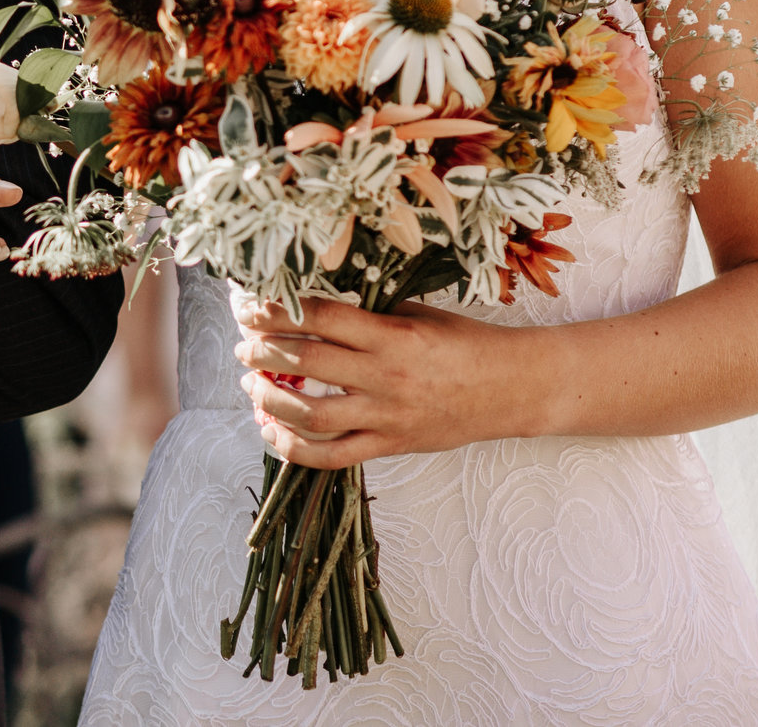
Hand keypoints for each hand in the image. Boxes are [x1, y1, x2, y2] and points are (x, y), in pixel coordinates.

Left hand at [232, 294, 539, 468]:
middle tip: (244, 344)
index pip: (321, 317)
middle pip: (306, 362)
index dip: (277, 310)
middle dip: (263, 351)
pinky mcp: (391, 445)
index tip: (251, 306)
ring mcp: (387, 415)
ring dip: (269, 399)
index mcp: (393, 334)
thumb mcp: (418, 313)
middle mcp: (386, 375)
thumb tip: (312, 302)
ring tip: (250, 384)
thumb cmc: (465, 343)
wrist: (513, 387)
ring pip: (311, 414)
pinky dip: (294, 449)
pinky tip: (271, 433)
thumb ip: (369, 312)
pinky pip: (333, 455)